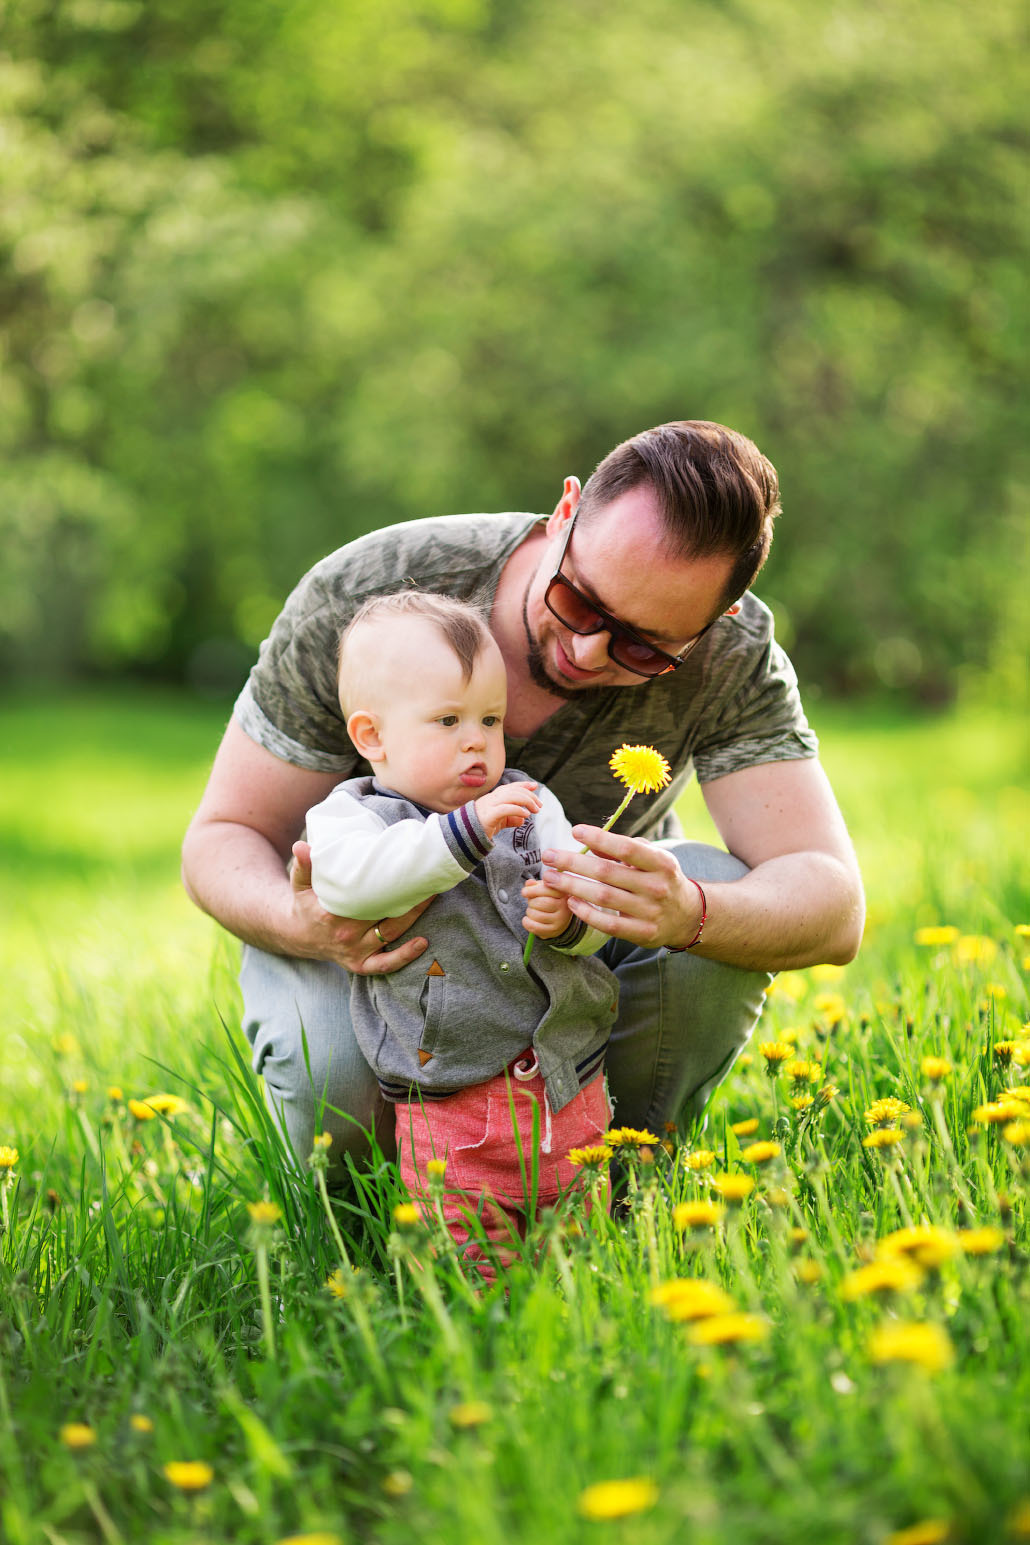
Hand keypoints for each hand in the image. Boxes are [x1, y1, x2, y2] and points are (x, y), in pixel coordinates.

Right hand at [289, 841, 431, 972]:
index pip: (366, 896)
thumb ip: (305, 865)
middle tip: (427, 877)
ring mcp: (354, 951)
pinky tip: (423, 942)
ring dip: (414, 917)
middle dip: (408, 896)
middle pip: (385, 913)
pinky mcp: (360, 964)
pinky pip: (385, 965)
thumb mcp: (301, 883)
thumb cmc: (305, 903)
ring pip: (391, 934)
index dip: (389, 882)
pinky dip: (404, 956)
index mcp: (332, 913)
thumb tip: (302, 846)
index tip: (407, 868)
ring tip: (430, 897)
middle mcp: (345, 934)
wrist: (298, 935)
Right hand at [474, 780, 541, 839]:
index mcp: (493, 798)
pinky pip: (505, 809)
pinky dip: (517, 810)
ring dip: (526, 802)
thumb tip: (523, 819)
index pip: (510, 787)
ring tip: (535, 810)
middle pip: (513, 791)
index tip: (535, 786)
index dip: (523, 785)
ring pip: (511, 797)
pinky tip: (526, 815)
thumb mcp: (499, 822)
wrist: (464, 836)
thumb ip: (510, 819)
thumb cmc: (481, 827)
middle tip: (540, 805)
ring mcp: (489, 806)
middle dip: (529, 796)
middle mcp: (491, 799)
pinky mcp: (488, 816)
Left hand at [520, 877, 573, 939]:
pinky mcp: (553, 931)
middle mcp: (565, 907)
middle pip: (542, 903)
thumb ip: (535, 885)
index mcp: (563, 893)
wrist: (559, 919)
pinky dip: (527, 922)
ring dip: (529, 912)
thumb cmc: (550, 900)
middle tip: (531, 903)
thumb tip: (529, 883)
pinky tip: (527, 919)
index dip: (533, 890)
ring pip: (537, 915)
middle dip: (531, 902)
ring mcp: (560, 921)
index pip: (547, 889)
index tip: (524, 892)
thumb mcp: (544, 889)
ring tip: (532, 911)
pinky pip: (535, 927)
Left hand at [539, 825, 703, 948]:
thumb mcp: (652, 860)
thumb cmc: (661, 879)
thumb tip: (591, 842)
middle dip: (573, 863)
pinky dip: (586, 912)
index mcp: (661, 863)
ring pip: (603, 897)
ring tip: (550, 878)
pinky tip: (570, 901)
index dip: (600, 838)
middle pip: (607, 872)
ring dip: (572, 886)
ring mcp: (650, 912)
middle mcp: (657, 887)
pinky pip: (608, 924)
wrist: (687, 916)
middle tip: (549, 856)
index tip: (575, 831)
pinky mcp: (642, 933)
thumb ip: (623, 850)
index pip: (626, 848)